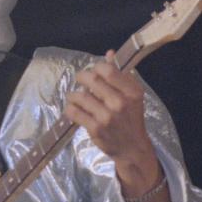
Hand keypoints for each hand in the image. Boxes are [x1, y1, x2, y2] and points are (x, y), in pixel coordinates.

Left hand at [65, 52, 153, 168]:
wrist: (132, 147)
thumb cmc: (131, 118)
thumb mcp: (132, 95)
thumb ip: (120, 75)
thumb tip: (109, 53)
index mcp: (132, 92)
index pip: (108, 70)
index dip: (97, 68)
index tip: (94, 72)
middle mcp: (121, 103)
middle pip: (93, 80)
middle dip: (82, 76)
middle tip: (79, 79)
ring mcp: (107, 117)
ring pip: (81, 96)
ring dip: (73, 94)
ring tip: (74, 96)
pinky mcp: (96, 128)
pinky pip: (74, 112)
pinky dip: (70, 107)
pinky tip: (72, 107)